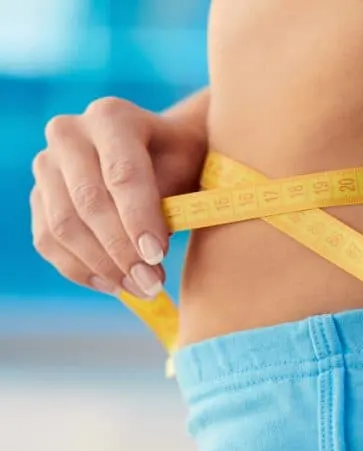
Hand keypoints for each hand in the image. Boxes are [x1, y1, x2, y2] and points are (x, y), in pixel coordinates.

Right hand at [30, 97, 206, 298]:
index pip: (122, 174)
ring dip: (102, 266)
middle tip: (152, 283)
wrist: (158, 148)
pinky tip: (113, 284)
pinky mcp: (38, 196)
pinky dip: (80, 269)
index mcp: (112, 117)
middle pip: (89, 202)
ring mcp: (46, 164)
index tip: (158, 256)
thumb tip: (151, 254)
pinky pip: (47, 240)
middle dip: (122, 250)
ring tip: (140, 288)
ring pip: (63, 225)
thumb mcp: (191, 167)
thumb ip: (175, 199)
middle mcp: (69, 133)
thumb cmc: (182, 157)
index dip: (139, 218)